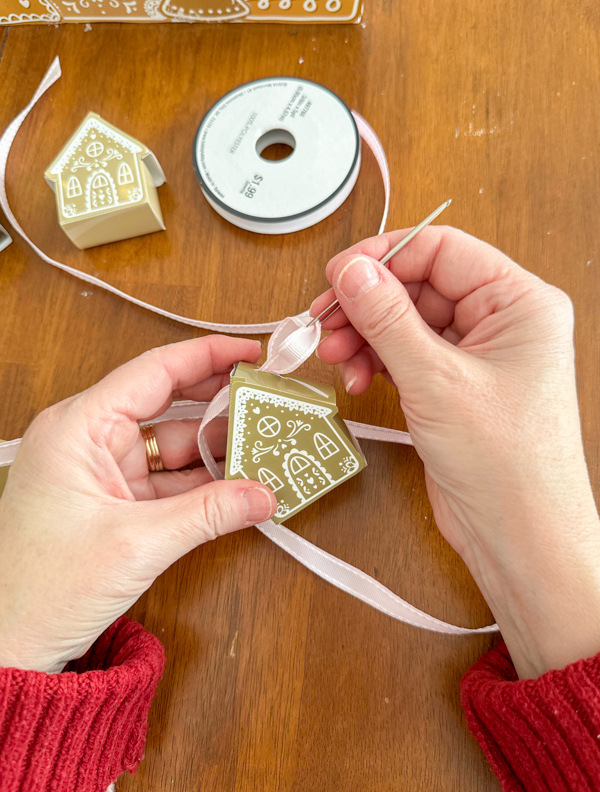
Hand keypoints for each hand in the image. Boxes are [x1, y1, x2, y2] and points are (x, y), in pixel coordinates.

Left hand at [0, 336, 275, 673]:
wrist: (12, 646)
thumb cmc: (42, 589)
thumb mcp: (137, 544)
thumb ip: (208, 513)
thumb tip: (262, 494)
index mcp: (78, 427)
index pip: (153, 371)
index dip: (207, 357)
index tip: (250, 354)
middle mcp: (88, 439)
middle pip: (168, 403)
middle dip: (219, 404)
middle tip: (267, 401)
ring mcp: (103, 470)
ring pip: (173, 444)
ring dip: (217, 450)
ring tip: (264, 449)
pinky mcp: (115, 499)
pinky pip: (169, 478)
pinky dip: (203, 482)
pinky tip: (238, 483)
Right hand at [311, 226, 599, 678]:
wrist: (518, 536)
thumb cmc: (507, 465)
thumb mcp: (436, 381)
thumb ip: (389, 320)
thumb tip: (353, 272)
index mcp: (519, 303)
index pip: (443, 251)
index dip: (384, 257)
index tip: (338, 275)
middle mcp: (501, 323)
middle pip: (419, 286)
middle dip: (367, 305)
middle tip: (325, 322)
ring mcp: (475, 356)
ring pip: (407, 323)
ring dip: (365, 336)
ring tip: (335, 356)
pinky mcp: (454, 387)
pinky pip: (407, 355)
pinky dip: (376, 363)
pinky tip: (356, 379)